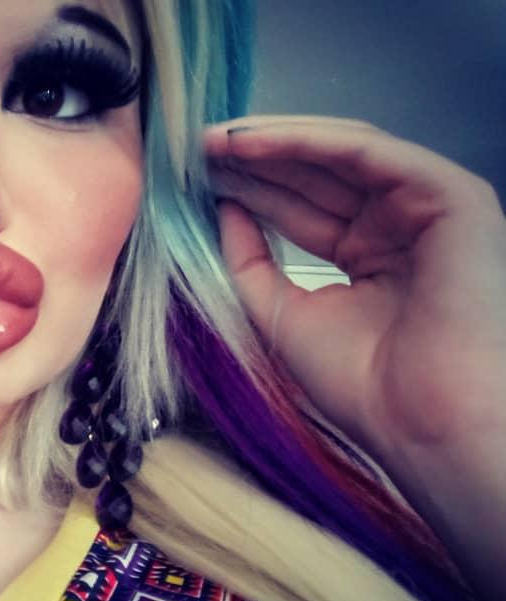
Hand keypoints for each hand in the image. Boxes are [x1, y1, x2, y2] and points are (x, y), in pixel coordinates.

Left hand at [203, 115, 505, 600]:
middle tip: (190, 147)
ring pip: (338, 155)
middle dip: (252, 160)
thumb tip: (222, 209)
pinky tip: (249, 141)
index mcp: (369, 258)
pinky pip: (367, 153)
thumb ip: (248, 260)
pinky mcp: (449, 195)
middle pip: (314, 177)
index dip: (247, 190)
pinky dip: (306, 141)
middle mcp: (398, 227)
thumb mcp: (279, 312)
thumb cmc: (360, 385)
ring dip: (270, 142)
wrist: (420, 421)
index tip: (191, 178)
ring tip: (209, 140)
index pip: (300, 209)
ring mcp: (426, 207)